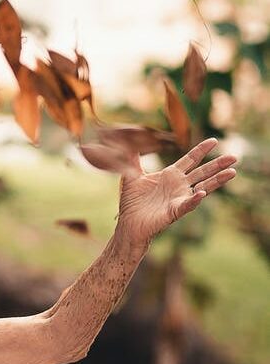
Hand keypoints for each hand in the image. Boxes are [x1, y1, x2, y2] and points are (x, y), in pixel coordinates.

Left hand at [116, 137, 237, 246]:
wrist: (128, 223)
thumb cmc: (132, 202)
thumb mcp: (131, 176)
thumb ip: (133, 159)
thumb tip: (130, 141)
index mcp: (170, 175)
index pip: (190, 160)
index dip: (201, 150)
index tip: (214, 140)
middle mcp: (179, 186)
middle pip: (202, 172)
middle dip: (218, 164)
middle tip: (235, 156)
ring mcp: (179, 198)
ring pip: (203, 187)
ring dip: (217, 180)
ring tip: (232, 172)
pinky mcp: (175, 211)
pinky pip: (188, 204)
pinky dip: (195, 199)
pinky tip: (202, 192)